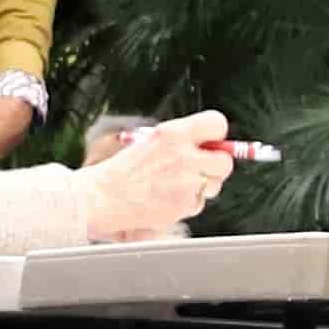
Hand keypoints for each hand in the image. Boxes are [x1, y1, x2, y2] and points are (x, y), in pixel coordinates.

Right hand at [77, 112, 243, 243]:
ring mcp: (187, 183)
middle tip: (200, 167)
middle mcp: (184, 156)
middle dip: (216, 165)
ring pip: (214, 185)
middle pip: (225, 161)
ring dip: (202, 185)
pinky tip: (167, 199)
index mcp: (173, 134)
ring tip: (175, 185)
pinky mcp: (186, 205)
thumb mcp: (149, 141)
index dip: (216, 134)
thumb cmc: (122, 171)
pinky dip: (188, 203)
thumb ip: (180, 140)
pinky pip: (199, 203)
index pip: (217, 123)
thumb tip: (207, 144)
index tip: (211, 141)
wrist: (103, 198)